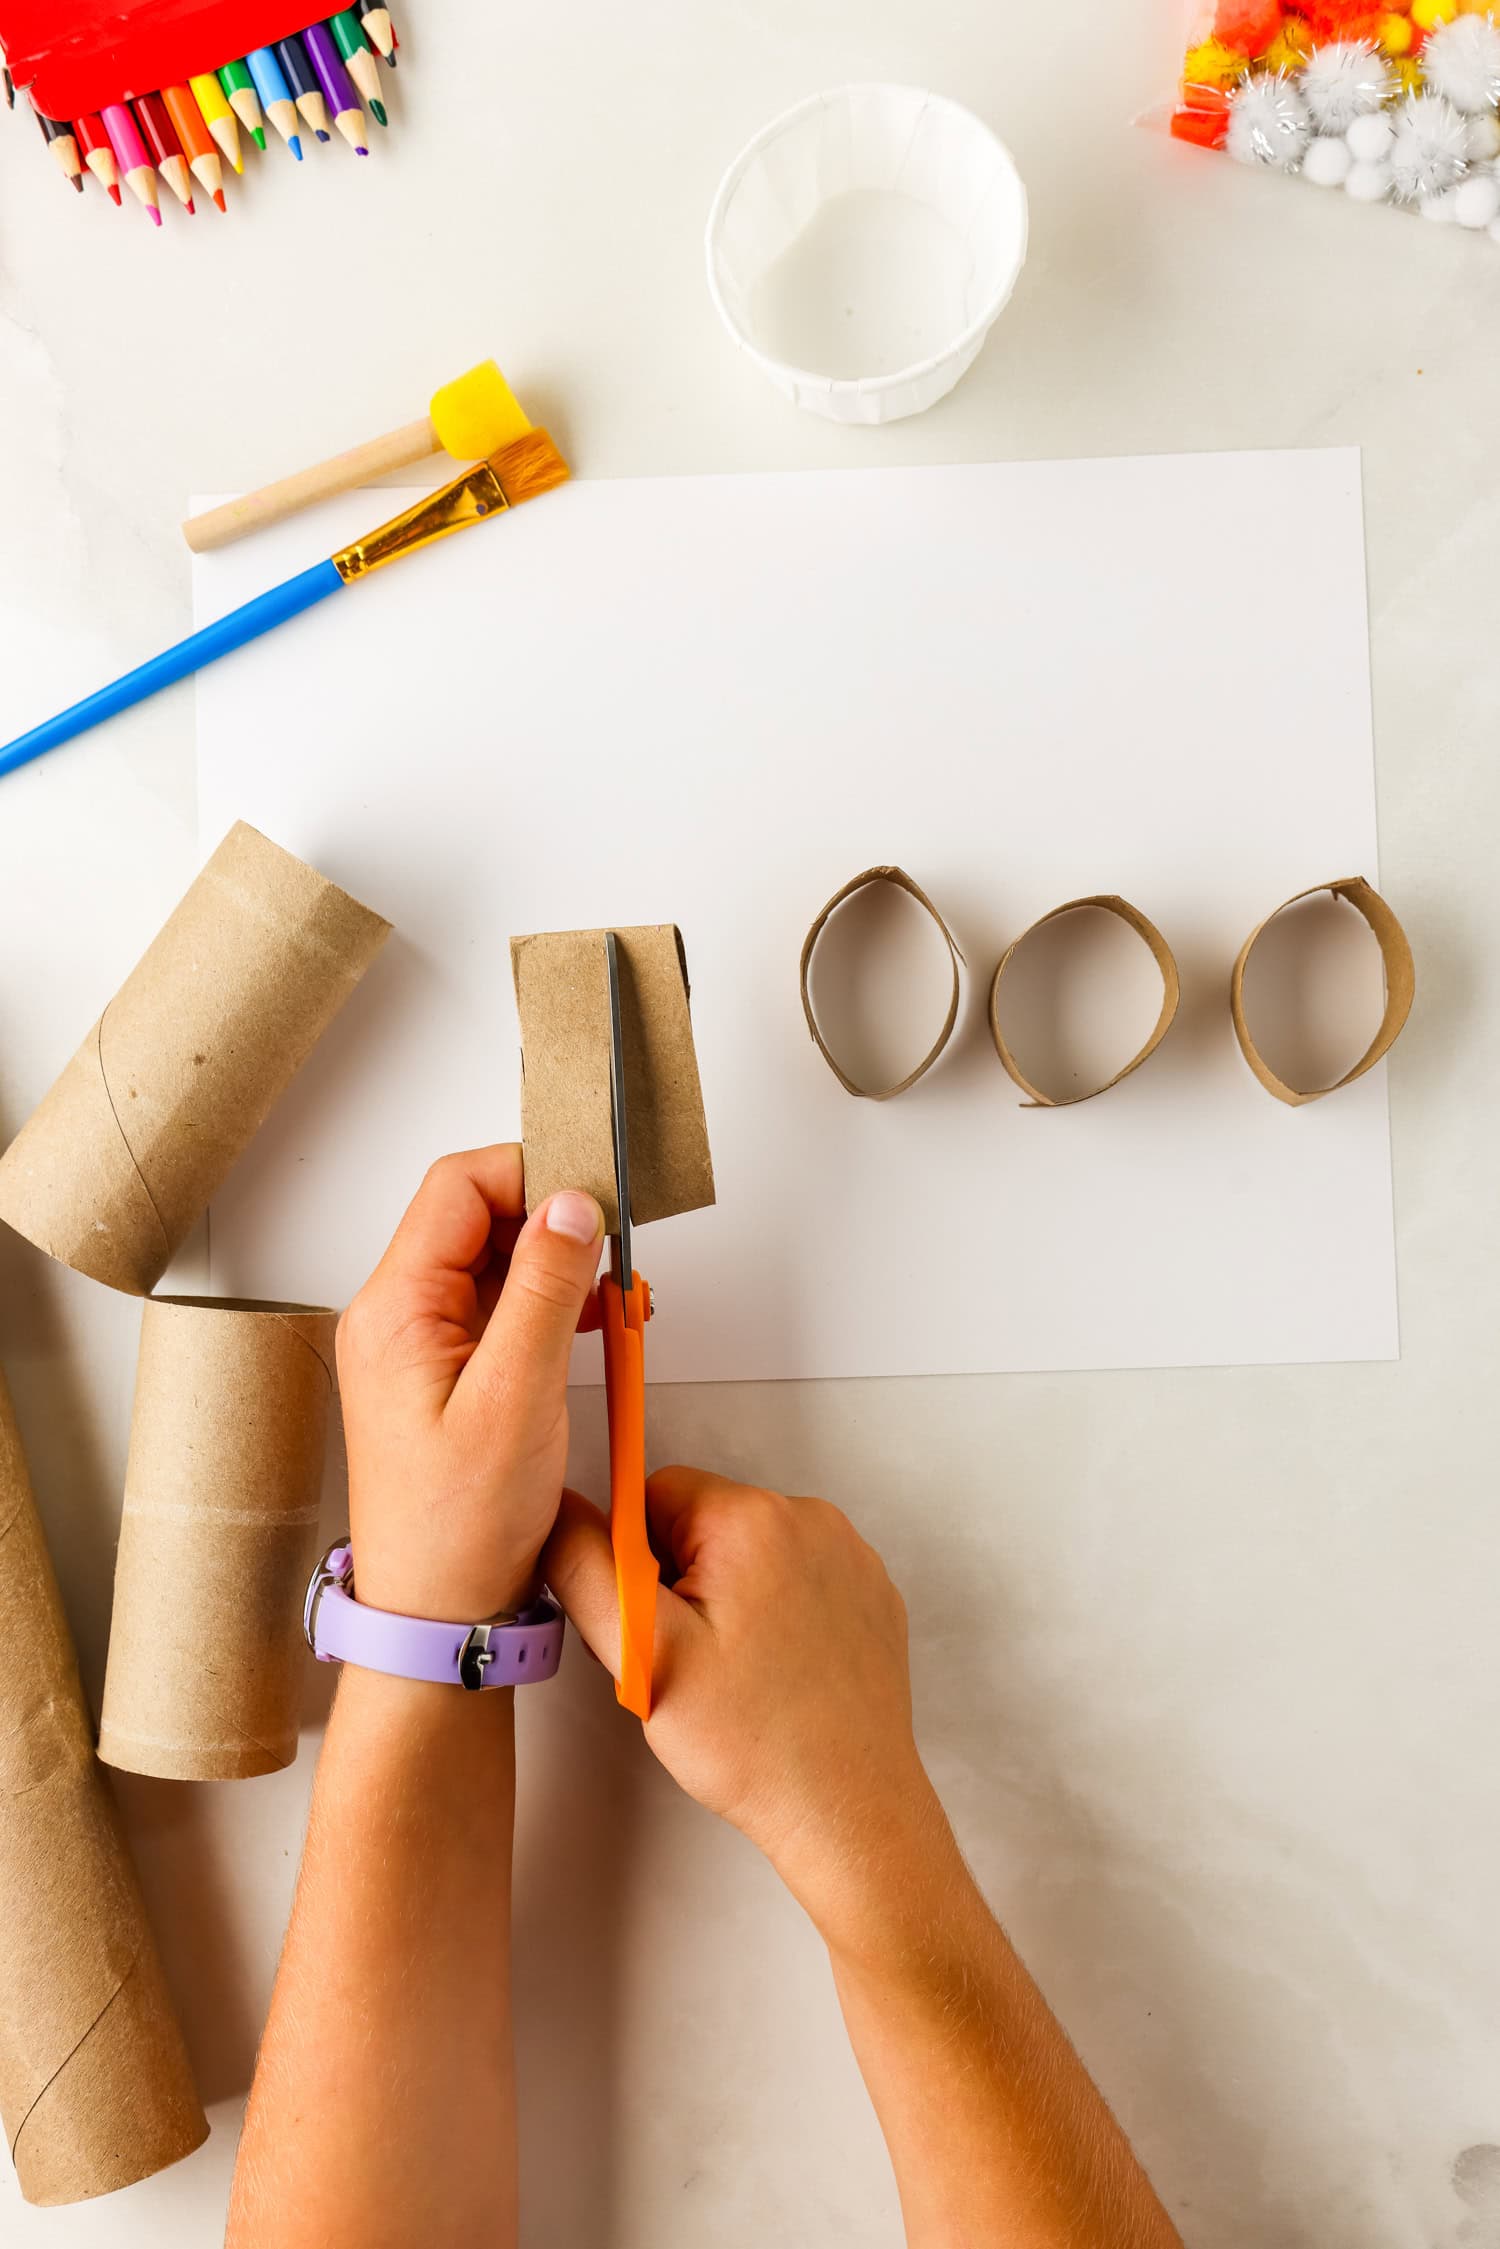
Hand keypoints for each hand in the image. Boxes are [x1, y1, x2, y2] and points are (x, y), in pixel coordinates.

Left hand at [337, 1145, 603, 1623]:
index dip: (531, 1173)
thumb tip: (571, 1204)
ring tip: (619, 1293)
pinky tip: (594, 1322)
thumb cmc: (460, 1528)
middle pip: (477, 1216)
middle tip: (620, 1246)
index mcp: (394, 1309)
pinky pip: (500, 1307)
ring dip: (560, 1264)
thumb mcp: (516, 1397)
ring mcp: (420, 1345)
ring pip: (494, 1261)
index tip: (597, 1193)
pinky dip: (551, 1303)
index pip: (459, 1188)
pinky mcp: (447, 1374)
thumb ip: (543, 1290)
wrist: (437, 1617)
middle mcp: (397, 1316)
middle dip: (554, 1220)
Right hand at [542, 1469, 939, 1919]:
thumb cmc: (751, 1742)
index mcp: (753, 1518)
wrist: (848, 1810)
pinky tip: (779, 1674)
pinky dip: (779, 1613)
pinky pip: (798, 1578)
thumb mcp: (641, 1653)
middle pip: (705, 1522)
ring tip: (739, 1675)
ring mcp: (850, 1555)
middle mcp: (812, 1518)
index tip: (658, 1628)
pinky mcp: (870, 1593)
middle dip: (684, 1580)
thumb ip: (585, 1567)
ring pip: (750, 1553)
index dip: (637, 1564)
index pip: (656, 1494)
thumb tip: (555, 1506)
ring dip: (731, 1596)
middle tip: (694, 1661)